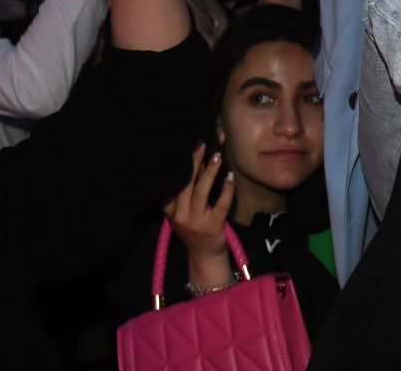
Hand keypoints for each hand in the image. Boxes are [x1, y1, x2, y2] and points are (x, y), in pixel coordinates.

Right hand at [164, 143, 236, 290]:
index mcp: (170, 210)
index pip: (171, 183)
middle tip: (201, 142)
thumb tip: (193, 158)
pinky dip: (226, 189)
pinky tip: (230, 176)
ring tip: (217, 155)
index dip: (178, 164)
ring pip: (201, 191)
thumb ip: (182, 192)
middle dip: (194, 161)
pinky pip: (221, 204)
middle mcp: (180, 216)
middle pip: (186, 183)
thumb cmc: (194, 228)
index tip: (185, 144)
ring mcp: (196, 222)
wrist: (204, 257)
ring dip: (210, 171)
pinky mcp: (212, 227)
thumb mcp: (179, 213)